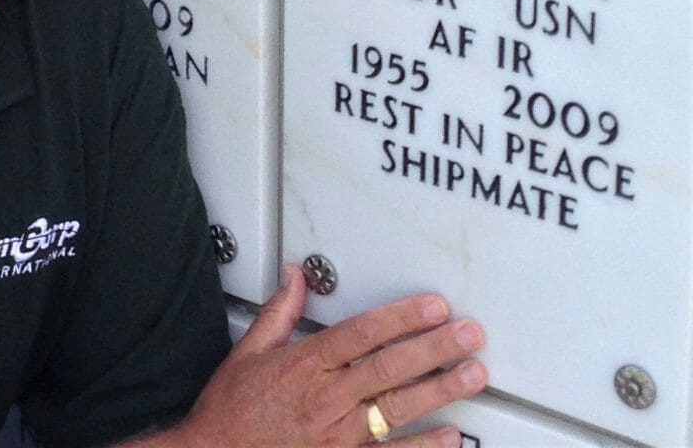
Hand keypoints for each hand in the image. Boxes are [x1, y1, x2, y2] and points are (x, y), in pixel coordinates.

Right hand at [172, 265, 486, 447]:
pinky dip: (423, 447)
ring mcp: (339, 435)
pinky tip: (452, 436)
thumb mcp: (250, 351)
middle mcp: (327, 398)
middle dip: (434, 347)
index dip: (401, 317)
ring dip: (440, 390)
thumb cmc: (232, 409)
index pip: (363, 333)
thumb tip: (295, 275)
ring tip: (473, 374)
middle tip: (469, 333)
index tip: (432, 306)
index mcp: (306, 364)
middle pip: (390, 367)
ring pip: (398, 408)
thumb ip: (279, 311)